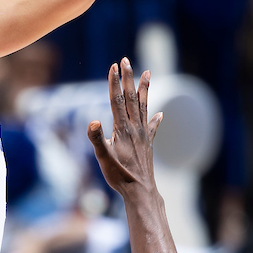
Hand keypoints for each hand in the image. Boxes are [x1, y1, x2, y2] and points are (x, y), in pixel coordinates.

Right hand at [87, 58, 162, 194]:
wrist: (140, 191)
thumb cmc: (119, 176)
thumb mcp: (103, 158)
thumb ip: (97, 139)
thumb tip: (93, 121)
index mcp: (123, 129)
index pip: (117, 100)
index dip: (114, 83)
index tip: (113, 66)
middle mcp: (135, 128)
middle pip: (131, 98)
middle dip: (128, 78)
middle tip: (126, 60)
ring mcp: (144, 135)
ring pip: (144, 107)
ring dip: (145, 89)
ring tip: (148, 73)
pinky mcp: (148, 144)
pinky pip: (152, 127)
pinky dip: (155, 118)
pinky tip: (160, 114)